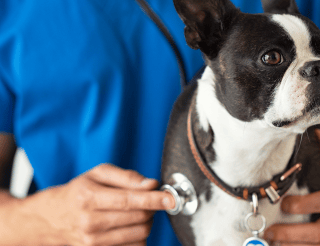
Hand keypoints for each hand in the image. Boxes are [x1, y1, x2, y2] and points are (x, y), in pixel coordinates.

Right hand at [17, 164, 174, 245]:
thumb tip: (152, 184)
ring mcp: (93, 242)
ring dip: (147, 222)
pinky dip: (139, 235)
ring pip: (139, 235)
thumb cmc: (80, 191)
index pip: (129, 201)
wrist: (54, 216)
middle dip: (153, 208)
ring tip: (139, 211)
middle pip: (138, 219)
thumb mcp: (99, 173)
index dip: (154, 200)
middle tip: (152, 199)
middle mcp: (90, 223)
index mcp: (89, 198)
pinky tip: (130, 224)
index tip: (171, 198)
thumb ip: (127, 177)